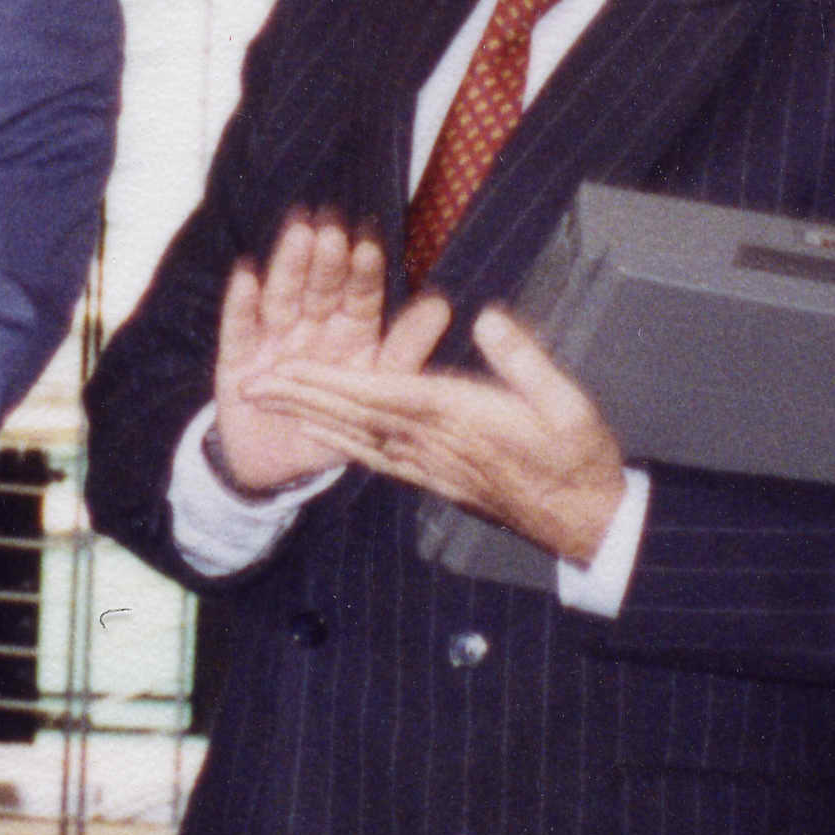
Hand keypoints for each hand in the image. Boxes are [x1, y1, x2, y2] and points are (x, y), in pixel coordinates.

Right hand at [204, 210, 393, 494]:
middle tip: (332, 227)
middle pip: (321, 288)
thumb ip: (406, 349)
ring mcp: (274, 337)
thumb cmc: (338, 422)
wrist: (281, 466)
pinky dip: (242, 304)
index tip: (369, 246)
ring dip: (289, 265)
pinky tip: (247, 275)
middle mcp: (313, 325)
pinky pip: (240, 328)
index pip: (360, 296)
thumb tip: (441, 304)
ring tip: (297, 233)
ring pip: (283, 296)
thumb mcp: (377, 390)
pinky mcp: (238, 357)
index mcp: (351, 332)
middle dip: (327, 259)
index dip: (364, 273)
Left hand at [298, 295, 635, 568]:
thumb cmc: (578, 455)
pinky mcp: (434, 481)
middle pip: (352, 415)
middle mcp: (433, 444)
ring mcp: (430, 466)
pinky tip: (321, 436)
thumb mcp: (566, 401)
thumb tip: (485, 316)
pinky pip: (376, 461)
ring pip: (355, 438)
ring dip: (309, 418)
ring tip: (269, 402)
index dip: (328, 379)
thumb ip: (523, 358)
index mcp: (459, 417)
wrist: (585, 519)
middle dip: (299, 397)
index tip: (287, 364)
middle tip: (249, 383)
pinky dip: (341, 445)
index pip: (379, 392)